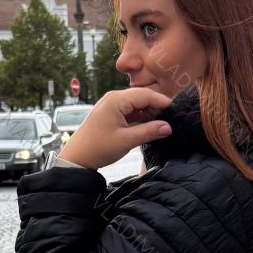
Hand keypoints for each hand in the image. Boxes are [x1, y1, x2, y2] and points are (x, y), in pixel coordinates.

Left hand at [58, 88, 173, 169]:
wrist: (77, 158)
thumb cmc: (98, 148)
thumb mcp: (126, 141)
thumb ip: (148, 132)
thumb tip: (168, 127)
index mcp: (116, 100)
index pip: (145, 94)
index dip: (162, 102)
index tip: (175, 112)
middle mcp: (114, 97)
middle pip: (141, 97)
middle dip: (155, 107)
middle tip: (168, 121)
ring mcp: (111, 104)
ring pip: (136, 103)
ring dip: (148, 113)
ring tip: (158, 126)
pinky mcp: (110, 113)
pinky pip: (129, 110)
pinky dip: (139, 117)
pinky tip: (146, 127)